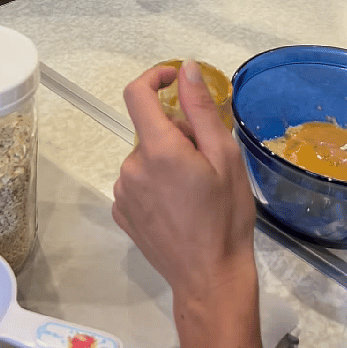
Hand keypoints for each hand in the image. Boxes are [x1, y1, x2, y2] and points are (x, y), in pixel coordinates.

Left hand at [112, 59, 256, 302]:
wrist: (209, 279)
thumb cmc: (225, 217)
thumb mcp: (224, 156)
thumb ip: (200, 108)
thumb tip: (185, 68)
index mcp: (158, 149)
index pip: (137, 94)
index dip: (154, 77)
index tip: (174, 79)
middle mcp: (131, 166)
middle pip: (151, 129)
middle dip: (177, 133)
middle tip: (206, 161)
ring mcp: (122, 191)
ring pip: (146, 156)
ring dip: (167, 160)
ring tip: (195, 189)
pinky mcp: (121, 212)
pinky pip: (138, 181)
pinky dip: (156, 182)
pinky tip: (178, 206)